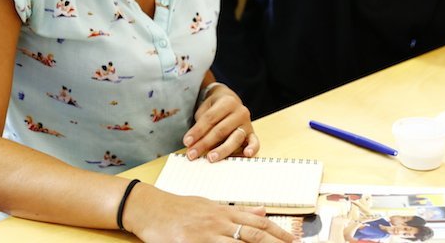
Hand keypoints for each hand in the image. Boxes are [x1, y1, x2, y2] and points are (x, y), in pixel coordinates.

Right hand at [125, 183, 297, 242]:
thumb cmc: (180, 208)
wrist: (150, 209)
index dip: (278, 232)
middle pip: (254, 234)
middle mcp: (219, 222)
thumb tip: (262, 210)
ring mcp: (206, 234)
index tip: (293, 241)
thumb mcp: (211, 205)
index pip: (258, 222)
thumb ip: (236, 211)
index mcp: (224, 211)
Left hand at [183, 83, 257, 161]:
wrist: (230, 100)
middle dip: (205, 143)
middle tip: (192, 154)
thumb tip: (193, 143)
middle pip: (221, 130)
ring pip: (235, 138)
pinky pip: (255, 142)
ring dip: (222, 150)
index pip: (210, 118)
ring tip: (211, 158)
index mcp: (227, 102)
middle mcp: (240, 112)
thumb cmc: (215, 107)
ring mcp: (247, 123)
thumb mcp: (206, 109)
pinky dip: (252, 148)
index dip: (197, 131)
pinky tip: (246, 155)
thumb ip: (201, 124)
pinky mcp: (252, 134)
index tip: (187, 142)